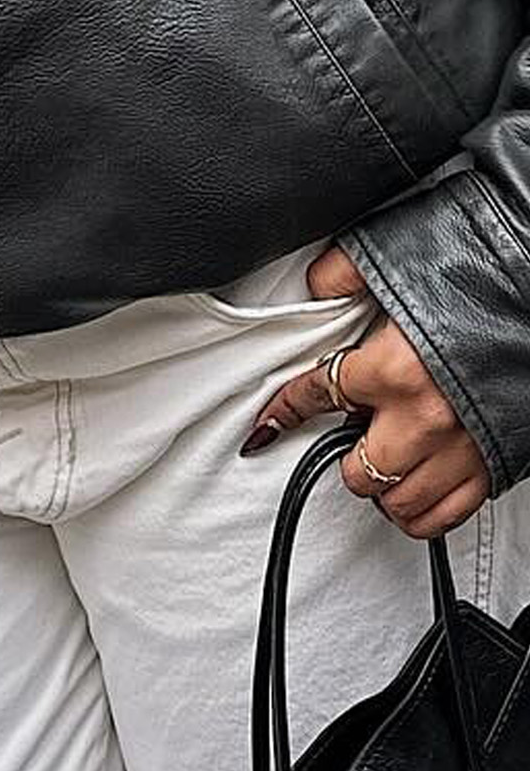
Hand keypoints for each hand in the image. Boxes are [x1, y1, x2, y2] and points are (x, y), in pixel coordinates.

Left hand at [245, 247, 492, 540]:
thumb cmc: (487, 278)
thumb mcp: (399, 257)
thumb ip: (346, 273)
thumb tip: (318, 285)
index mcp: (394, 369)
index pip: (318, 397)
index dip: (288, 408)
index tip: (272, 421)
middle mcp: (426, 417)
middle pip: (358, 472)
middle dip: (347, 455)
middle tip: (352, 434)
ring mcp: (464, 447)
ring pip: (400, 501)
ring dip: (384, 487)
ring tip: (383, 463)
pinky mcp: (497, 464)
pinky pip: (447, 514)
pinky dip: (423, 510)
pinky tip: (414, 491)